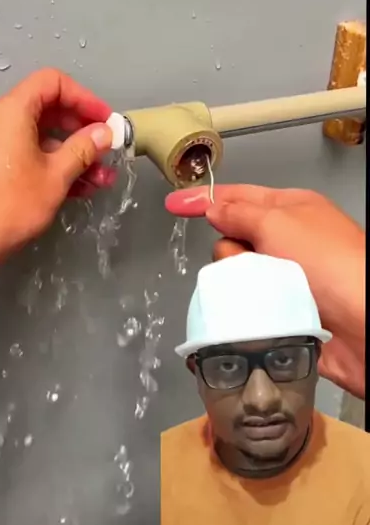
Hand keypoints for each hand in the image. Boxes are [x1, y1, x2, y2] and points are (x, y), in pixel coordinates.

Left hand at [0, 68, 114, 281]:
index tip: (105, 122)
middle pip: (48, 109)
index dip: (84, 97)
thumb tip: (104, 133)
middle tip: (106, 152)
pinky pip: (27, 155)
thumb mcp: (55, 177)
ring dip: (71, 155)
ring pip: (40, 138)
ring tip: (100, 180)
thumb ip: (82, 150)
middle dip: (82, 130)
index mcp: (12, 111)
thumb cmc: (6, 205)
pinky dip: (51, 166)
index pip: (53, 82)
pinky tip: (76, 189)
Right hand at [165, 185, 364, 398]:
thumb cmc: (336, 266)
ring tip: (272, 292)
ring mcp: (283, 280)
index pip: (236, 197)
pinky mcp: (279, 313)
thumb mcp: (279, 221)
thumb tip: (214, 207)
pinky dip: (248, 311)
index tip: (174, 203)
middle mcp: (285, 243)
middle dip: (233, 250)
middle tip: (260, 258)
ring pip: (232, 276)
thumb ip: (238, 211)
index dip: (203, 199)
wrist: (366, 327)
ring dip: (243, 283)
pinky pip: (243, 307)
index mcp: (290, 210)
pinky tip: (265, 315)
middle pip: (229, 240)